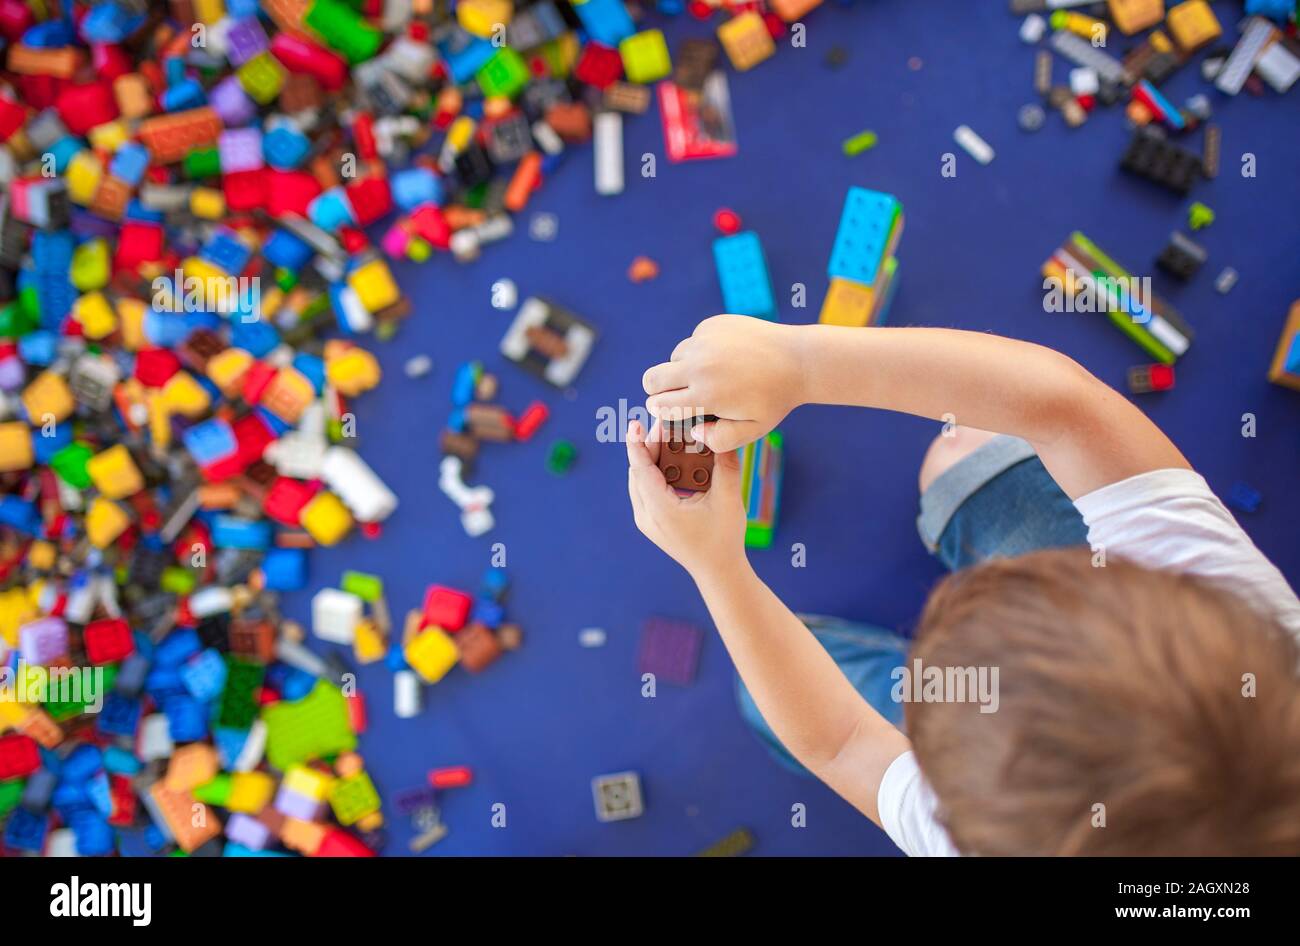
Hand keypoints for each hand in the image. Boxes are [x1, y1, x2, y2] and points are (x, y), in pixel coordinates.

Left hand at [625, 419, 746, 580]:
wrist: (719, 571)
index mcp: (661, 510)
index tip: (634, 423)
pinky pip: (646, 490)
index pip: (641, 469)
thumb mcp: (729, 498)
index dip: (637, 444)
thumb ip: (725, 465)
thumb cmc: (724, 538)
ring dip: (652, 458)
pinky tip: (670, 459)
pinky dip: (655, 473)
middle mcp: (647, 516)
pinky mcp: (651, 522)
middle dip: (649, 446)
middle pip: (638, 472)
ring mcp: (646, 521)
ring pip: (640, 480)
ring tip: (668, 438)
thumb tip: (722, 436)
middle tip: (666, 425)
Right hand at [641, 315, 806, 452]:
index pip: (659, 404)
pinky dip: (700, 352)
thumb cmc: (774, 399)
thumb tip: (693, 430)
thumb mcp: (752, 430)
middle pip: (650, 378)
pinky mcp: (710, 326)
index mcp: (705, 395)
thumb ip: (719, 440)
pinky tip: (724, 359)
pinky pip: (692, 342)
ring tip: (710, 377)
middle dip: (657, 390)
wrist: (797, 359)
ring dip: (682, 370)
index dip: (661, 411)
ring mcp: (703, 342)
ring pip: (673, 358)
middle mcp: (698, 366)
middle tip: (674, 395)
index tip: (671, 412)